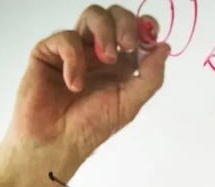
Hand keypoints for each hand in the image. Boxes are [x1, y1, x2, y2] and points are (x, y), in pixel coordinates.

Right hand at [0, 4, 170, 186]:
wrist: (57, 143)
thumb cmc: (91, 127)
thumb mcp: (130, 103)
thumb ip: (150, 76)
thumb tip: (165, 47)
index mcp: (121, 62)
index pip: (136, 29)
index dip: (144, 26)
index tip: (149, 37)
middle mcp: (99, 51)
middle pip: (115, 15)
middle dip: (126, 24)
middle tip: (128, 45)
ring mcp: (75, 49)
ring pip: (92, 15)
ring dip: (105, 31)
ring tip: (107, 59)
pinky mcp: (49, 52)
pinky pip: (66, 38)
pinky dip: (74, 57)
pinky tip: (74, 83)